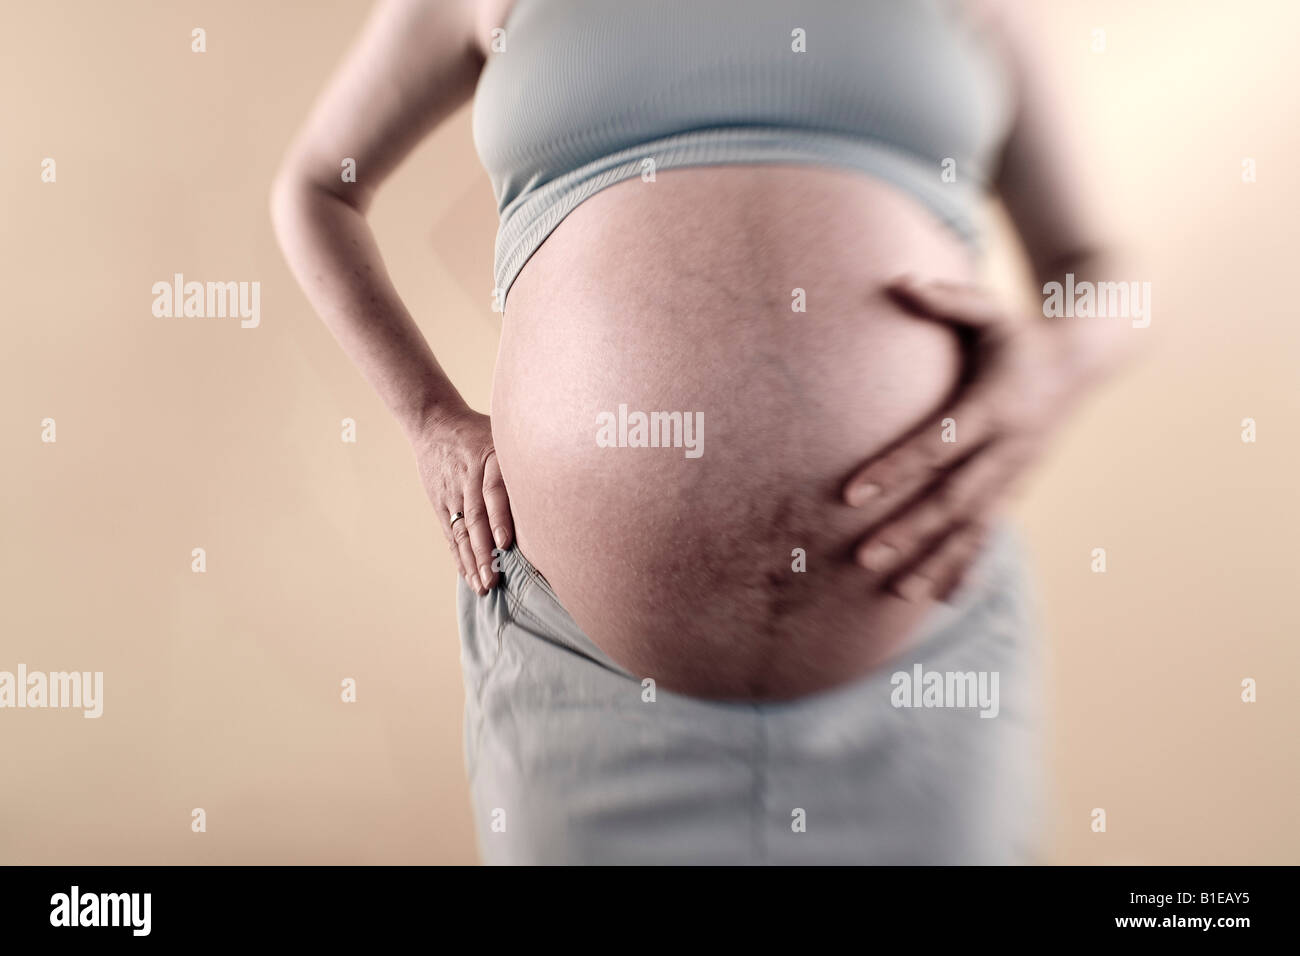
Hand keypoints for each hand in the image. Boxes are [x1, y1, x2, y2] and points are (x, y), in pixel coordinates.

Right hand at [412, 407, 513, 594]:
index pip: (492, 490)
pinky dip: (460, 557)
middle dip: (484, 551)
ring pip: (462, 532)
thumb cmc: (480, 431)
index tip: (504, 541)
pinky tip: (469, 576)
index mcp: (487, 460)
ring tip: (483, 586)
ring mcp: (452, 495)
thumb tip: (563, 470)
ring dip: (472, 561)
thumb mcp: (503, 433)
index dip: (498, 516)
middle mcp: (467, 480)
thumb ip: (526, 453)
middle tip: (494, 578)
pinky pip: (452, 535)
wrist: (435, 424)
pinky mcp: (442, 505)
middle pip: (475, 518)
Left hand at [843, 275, 1091, 601]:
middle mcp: (1009, 449)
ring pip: (973, 530)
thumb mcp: (991, 310)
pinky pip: (990, 535)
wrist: (1086, 361)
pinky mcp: (1017, 489)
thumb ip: (946, 298)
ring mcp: (1016, 476)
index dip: (896, 469)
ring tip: (895, 595)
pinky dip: (967, 567)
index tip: (852, 493)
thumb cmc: (1020, 333)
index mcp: (995, 405)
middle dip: (909, 532)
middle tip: (862, 558)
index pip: (937, 444)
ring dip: (935, 563)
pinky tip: (941, 599)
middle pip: (953, 500)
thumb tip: (898, 280)